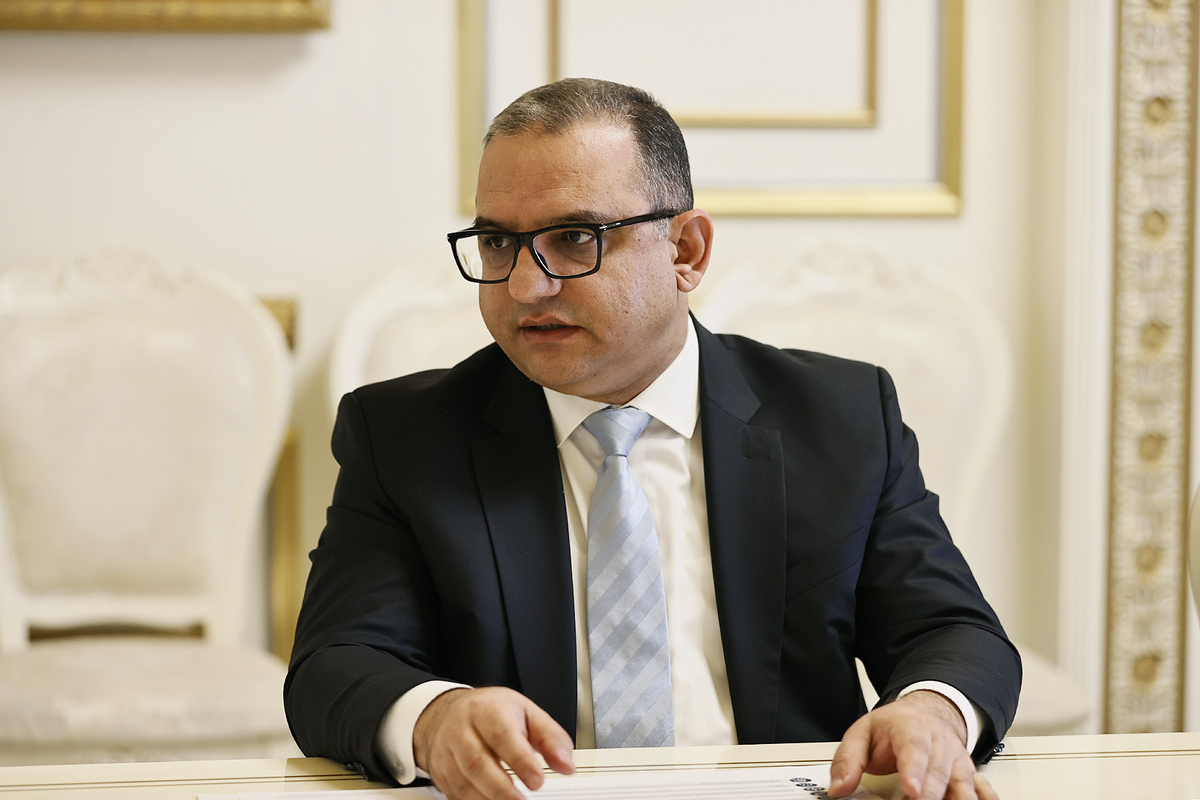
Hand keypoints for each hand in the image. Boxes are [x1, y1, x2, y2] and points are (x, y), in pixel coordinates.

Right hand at [412, 686, 574, 799]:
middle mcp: (462, 729)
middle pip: (477, 762)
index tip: (537, 780)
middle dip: (502, 788)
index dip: (520, 760)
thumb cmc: (491, 712)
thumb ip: (550, 737)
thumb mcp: (526, 713)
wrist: (448, 713)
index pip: (501, 734)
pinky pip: (456, 793)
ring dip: (489, 799)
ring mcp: (447, 752)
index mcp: (487, 710)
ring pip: (464, 781)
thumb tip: (565, 764)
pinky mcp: (441, 772)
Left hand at [828, 690, 997, 799]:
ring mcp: (957, 759)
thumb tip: (838, 788)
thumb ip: (848, 760)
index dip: (914, 769)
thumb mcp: (862, 734)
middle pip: (940, 771)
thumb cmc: (893, 727)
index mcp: (911, 727)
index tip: (911, 790)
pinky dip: (981, 799)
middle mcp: (940, 743)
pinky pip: (982, 791)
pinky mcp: (970, 775)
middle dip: (931, 794)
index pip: (914, 747)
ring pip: (964, 783)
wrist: (924, 714)